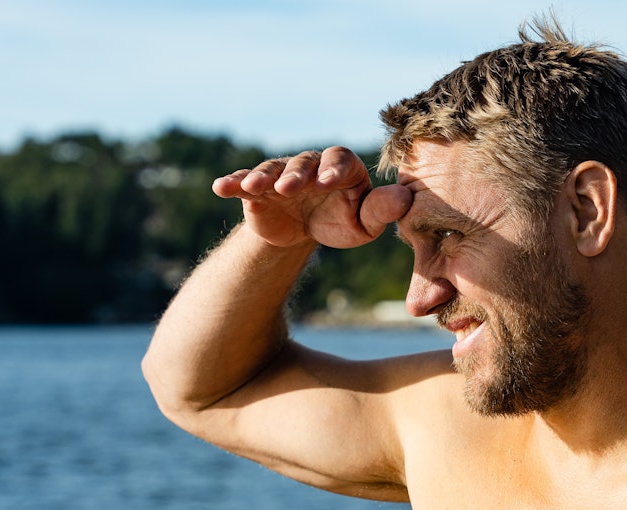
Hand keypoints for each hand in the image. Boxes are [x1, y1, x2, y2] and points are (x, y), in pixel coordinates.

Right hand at [213, 146, 411, 248]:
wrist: (306, 233)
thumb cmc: (342, 222)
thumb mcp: (365, 223)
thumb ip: (382, 211)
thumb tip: (405, 198)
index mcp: (341, 167)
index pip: (339, 159)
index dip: (333, 169)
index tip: (327, 183)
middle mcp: (309, 165)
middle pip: (302, 162)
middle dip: (296, 174)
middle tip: (291, 187)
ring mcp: (281, 174)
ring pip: (272, 169)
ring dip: (262, 176)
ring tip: (254, 187)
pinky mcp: (258, 189)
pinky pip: (243, 182)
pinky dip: (232, 183)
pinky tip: (220, 188)